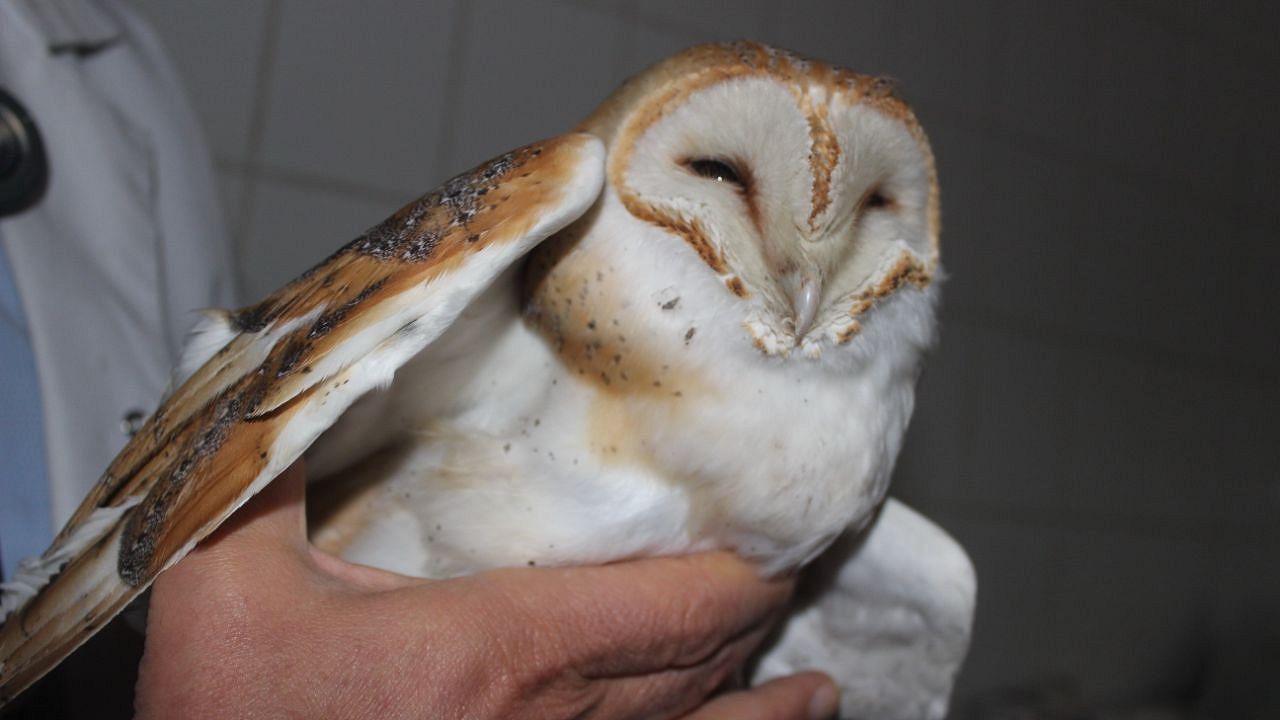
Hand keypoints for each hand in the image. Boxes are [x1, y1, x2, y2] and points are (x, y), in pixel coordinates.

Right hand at [135, 461, 839, 718]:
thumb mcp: (227, 589)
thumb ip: (270, 479)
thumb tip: (291, 381)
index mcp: (487, 653)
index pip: (661, 609)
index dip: (736, 578)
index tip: (778, 541)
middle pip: (688, 667)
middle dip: (749, 622)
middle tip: (795, 577)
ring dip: (756, 709)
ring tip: (817, 693)